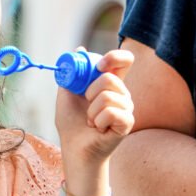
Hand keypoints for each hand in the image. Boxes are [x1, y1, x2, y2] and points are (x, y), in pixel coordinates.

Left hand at [55, 49, 134, 163]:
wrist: (73, 146)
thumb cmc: (71, 121)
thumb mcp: (67, 93)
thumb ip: (73, 72)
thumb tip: (80, 49)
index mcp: (110, 83)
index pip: (124, 60)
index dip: (113, 57)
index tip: (99, 66)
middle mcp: (122, 93)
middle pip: (110, 78)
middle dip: (90, 92)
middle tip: (86, 105)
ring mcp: (127, 108)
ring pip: (108, 96)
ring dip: (92, 110)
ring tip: (91, 120)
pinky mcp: (128, 122)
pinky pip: (111, 112)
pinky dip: (98, 120)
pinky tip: (98, 128)